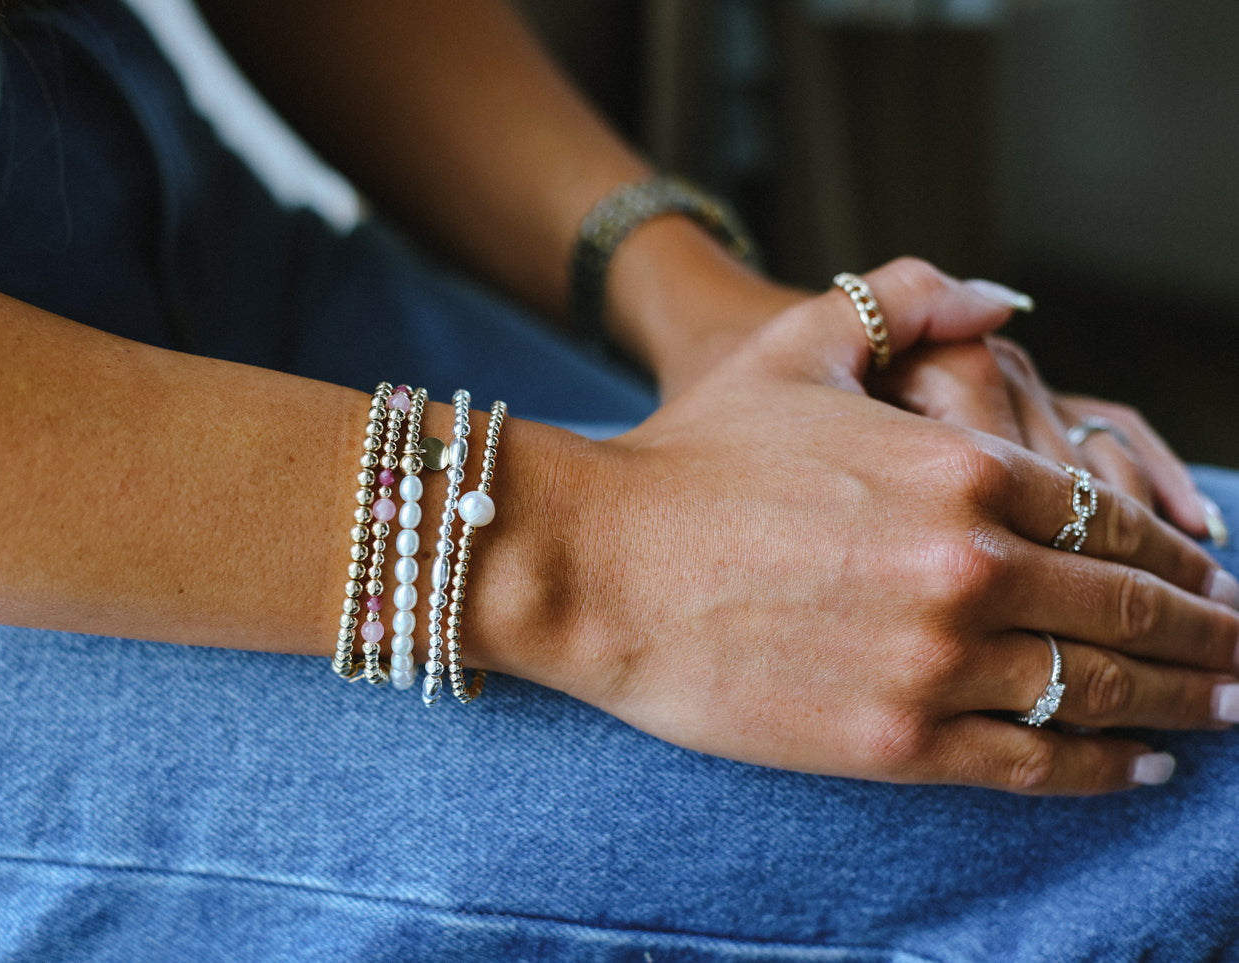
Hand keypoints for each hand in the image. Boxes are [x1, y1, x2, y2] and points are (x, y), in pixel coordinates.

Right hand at [552, 259, 1238, 795]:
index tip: (1210, 578)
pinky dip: (1103, 769)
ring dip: (1182, 702)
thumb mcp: (796, 349)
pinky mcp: (892, 741)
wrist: (596, 561)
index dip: (1177, 555)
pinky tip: (1141, 765)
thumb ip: (907, 301)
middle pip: (1131, 610)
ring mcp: (935, 662)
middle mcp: (969, 566)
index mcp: (959, 468)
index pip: (1111, 516)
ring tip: (1225, 710)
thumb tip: (1003, 297)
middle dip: (1210, 636)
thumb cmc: (689, 455)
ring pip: (1098, 690)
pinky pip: (1031, 764)